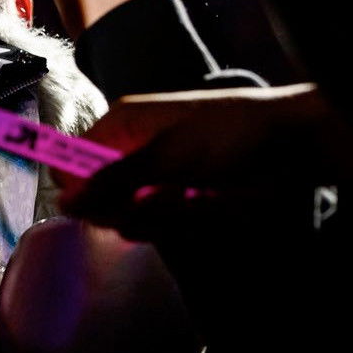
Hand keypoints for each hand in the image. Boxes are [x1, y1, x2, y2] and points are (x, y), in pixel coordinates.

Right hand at [58, 83, 352, 237]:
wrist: (288, 148)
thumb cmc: (224, 136)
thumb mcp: (165, 155)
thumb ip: (111, 181)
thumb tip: (64, 201)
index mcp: (122, 125)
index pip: (73, 163)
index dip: (80, 189)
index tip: (97, 205)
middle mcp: (133, 153)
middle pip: (98, 198)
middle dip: (126, 207)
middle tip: (160, 198)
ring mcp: (156, 180)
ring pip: (130, 217)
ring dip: (158, 217)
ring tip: (189, 198)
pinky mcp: (178, 204)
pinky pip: (159, 227)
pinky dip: (178, 223)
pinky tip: (201, 206)